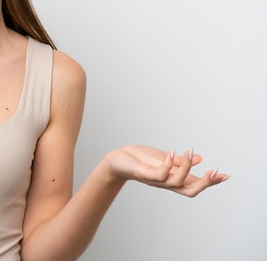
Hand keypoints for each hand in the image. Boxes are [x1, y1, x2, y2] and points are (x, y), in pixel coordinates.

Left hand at [105, 145, 228, 196]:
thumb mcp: (162, 158)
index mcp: (172, 178)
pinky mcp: (144, 174)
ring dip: (186, 168)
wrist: (117, 161)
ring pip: (176, 182)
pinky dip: (167, 164)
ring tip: (190, 152)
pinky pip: (158, 174)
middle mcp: (166, 182)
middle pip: (190, 190)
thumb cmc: (140, 160)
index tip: (226, 176)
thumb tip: (199, 158)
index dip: (211, 182)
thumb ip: (179, 161)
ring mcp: (155, 180)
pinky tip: (171, 152)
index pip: (195, 183)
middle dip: (205, 183)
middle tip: (215, 171)